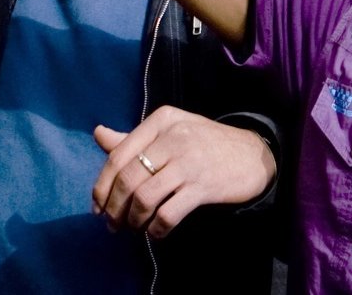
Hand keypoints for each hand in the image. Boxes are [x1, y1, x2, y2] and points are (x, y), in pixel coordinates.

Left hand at [92, 107, 275, 238]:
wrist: (253, 154)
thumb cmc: (205, 143)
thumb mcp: (171, 131)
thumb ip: (134, 138)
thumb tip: (98, 134)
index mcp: (162, 120)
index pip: (118, 155)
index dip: (102, 186)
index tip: (98, 206)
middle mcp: (174, 137)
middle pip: (127, 178)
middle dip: (114, 207)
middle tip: (112, 224)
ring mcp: (189, 161)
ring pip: (144, 198)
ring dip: (133, 220)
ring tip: (133, 228)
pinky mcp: (203, 186)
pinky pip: (167, 214)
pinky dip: (156, 229)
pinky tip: (156, 232)